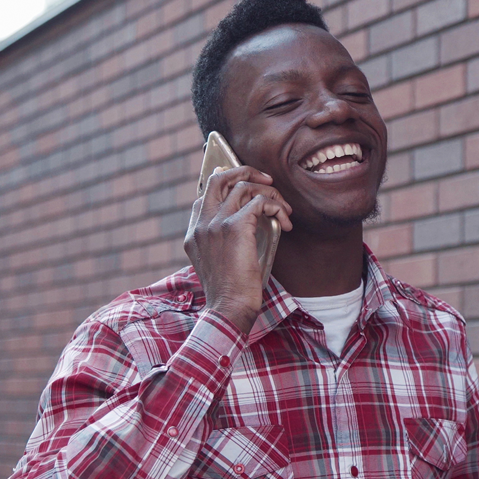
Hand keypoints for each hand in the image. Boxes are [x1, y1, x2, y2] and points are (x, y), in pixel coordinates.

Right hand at [184, 165, 292, 333]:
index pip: (204, 194)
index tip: (247, 186)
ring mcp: (215, 223)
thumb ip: (223, 242)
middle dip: (245, 171)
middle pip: (218, 177)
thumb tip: (249, 224)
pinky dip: (276, 206)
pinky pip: (259, 201)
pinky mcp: (234, 227)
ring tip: (285, 209)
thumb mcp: (218, 263)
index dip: (226, 184)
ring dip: (270, 192)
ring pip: (243, 185)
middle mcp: (200, 223)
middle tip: (267, 180)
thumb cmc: (230, 291)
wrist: (229, 307)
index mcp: (193, 232)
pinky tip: (285, 221)